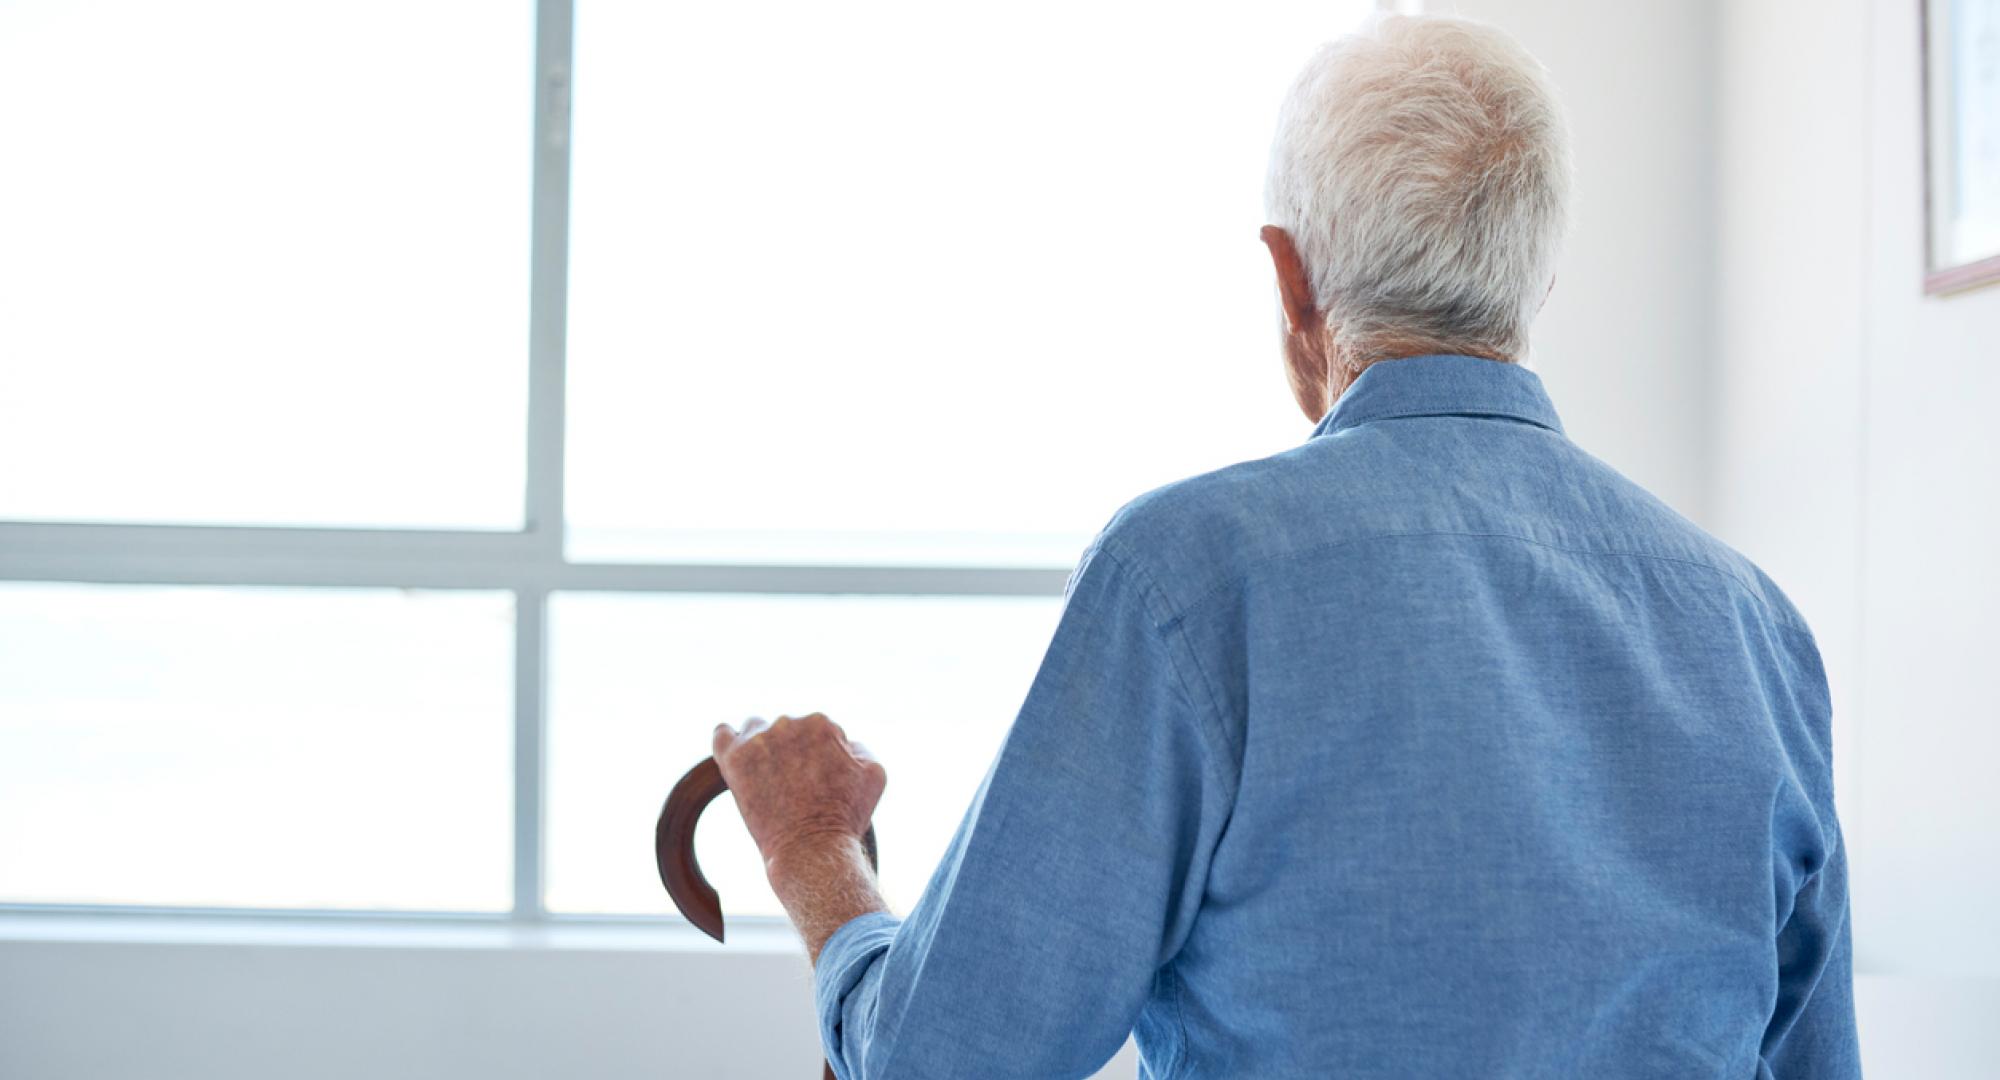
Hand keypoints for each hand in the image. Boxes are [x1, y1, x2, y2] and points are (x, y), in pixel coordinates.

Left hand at [711, 712, 886, 878]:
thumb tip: (844, 742)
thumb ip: (860, 747)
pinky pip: (721, 734)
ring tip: (766, 778)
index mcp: (821, 723)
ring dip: (760, 746)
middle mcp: (789, 723)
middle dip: (790, 751)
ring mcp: (759, 739)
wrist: (812, 850)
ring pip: (754, 729)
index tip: (817, 779)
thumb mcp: (873, 775)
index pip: (816, 730)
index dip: (819, 756)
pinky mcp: (734, 758)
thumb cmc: (845, 817)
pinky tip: (735, 759)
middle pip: (786, 729)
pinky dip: (727, 742)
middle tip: (794, 784)